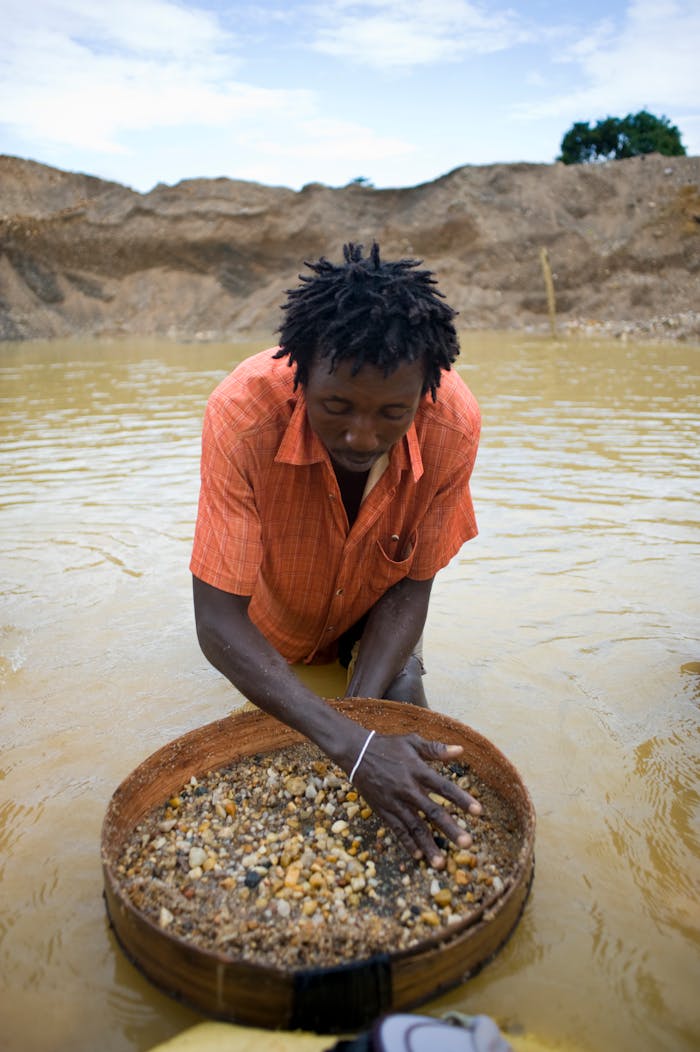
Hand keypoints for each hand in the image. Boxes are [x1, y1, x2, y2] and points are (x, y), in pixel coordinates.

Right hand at [349, 732, 482, 868]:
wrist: (356, 753)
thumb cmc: (387, 746)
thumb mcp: (411, 741)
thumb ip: (436, 748)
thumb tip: (460, 750)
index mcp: (417, 770)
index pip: (444, 787)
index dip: (462, 799)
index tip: (479, 812)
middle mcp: (407, 789)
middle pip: (432, 811)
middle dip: (450, 829)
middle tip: (467, 844)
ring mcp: (394, 802)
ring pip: (414, 827)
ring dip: (428, 845)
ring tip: (441, 863)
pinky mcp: (383, 810)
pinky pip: (397, 830)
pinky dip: (407, 843)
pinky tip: (419, 856)